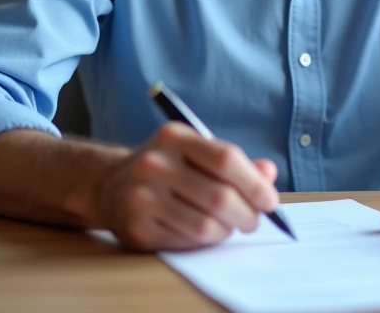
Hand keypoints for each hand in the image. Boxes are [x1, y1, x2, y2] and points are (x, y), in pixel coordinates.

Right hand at [90, 122, 279, 251]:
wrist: (108, 185)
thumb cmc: (167, 168)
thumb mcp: (196, 153)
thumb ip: (234, 162)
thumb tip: (269, 174)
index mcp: (175, 137)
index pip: (226, 159)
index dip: (255, 183)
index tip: (270, 201)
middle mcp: (155, 164)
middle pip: (219, 197)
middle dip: (248, 214)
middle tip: (254, 221)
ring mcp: (142, 197)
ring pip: (206, 225)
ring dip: (227, 230)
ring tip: (228, 225)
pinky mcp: (137, 228)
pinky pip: (186, 242)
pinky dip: (204, 241)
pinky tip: (203, 231)